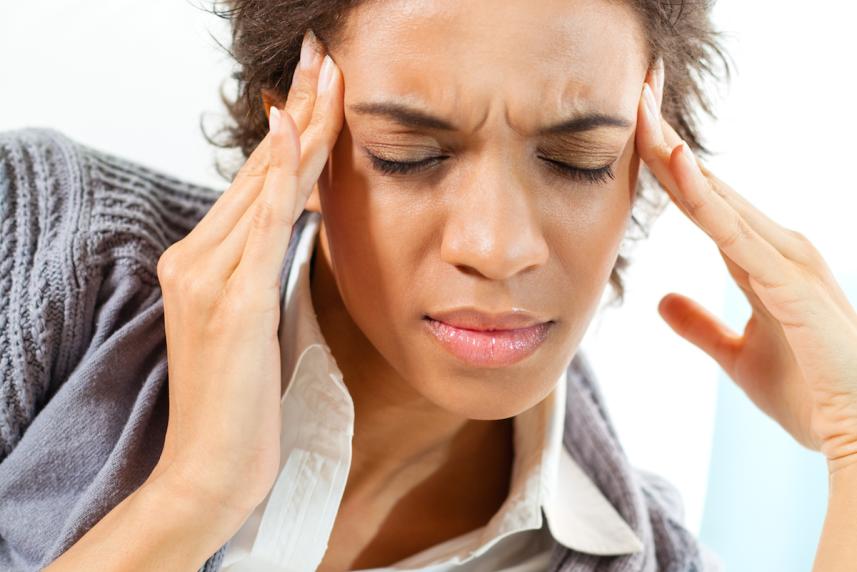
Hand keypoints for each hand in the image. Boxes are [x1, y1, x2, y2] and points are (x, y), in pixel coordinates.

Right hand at [148, 31, 343, 514]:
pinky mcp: (231, 303)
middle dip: (297, 110)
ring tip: (330, 75)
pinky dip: (279, 174)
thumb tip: (303, 224)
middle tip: (326, 58)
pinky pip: (260, 224)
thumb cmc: (242, 400)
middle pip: (258, 170)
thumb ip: (266, 269)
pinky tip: (295, 131)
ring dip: (300, 125)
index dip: (288, 132)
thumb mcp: (256, 322)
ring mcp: (209, 278)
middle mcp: (197, 259)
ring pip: (262, 184)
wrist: (213, 466)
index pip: (254, 182)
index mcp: (202, 263)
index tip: (316, 90)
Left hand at [636, 61, 856, 474]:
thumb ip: (700, 326)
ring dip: (678, 155)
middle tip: (635, 92)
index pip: (702, 200)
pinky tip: (677, 166)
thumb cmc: (810, 392)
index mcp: (759, 259)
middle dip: (668, 140)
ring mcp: (785, 260)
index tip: (636, 127)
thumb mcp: (737, 356)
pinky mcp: (788, 284)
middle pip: (708, 185)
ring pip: (719, 197)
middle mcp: (775, 248)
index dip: (668, 164)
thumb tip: (661, 301)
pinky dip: (704, 198)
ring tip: (643, 112)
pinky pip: (735, 233)